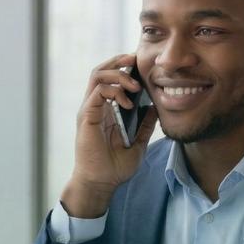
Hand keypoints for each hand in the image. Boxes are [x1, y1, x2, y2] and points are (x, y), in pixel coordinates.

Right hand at [61, 54, 158, 217]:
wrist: (101, 184)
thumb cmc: (114, 167)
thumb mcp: (138, 143)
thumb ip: (145, 125)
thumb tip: (156, 108)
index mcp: (105, 110)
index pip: (110, 78)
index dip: (124, 67)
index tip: (141, 66)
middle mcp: (94, 106)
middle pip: (101, 70)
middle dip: (119, 61)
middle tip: (136, 59)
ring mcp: (89, 110)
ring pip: (97, 76)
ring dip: (118, 74)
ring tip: (135, 84)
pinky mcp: (87, 117)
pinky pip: (98, 92)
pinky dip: (114, 91)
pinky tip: (128, 103)